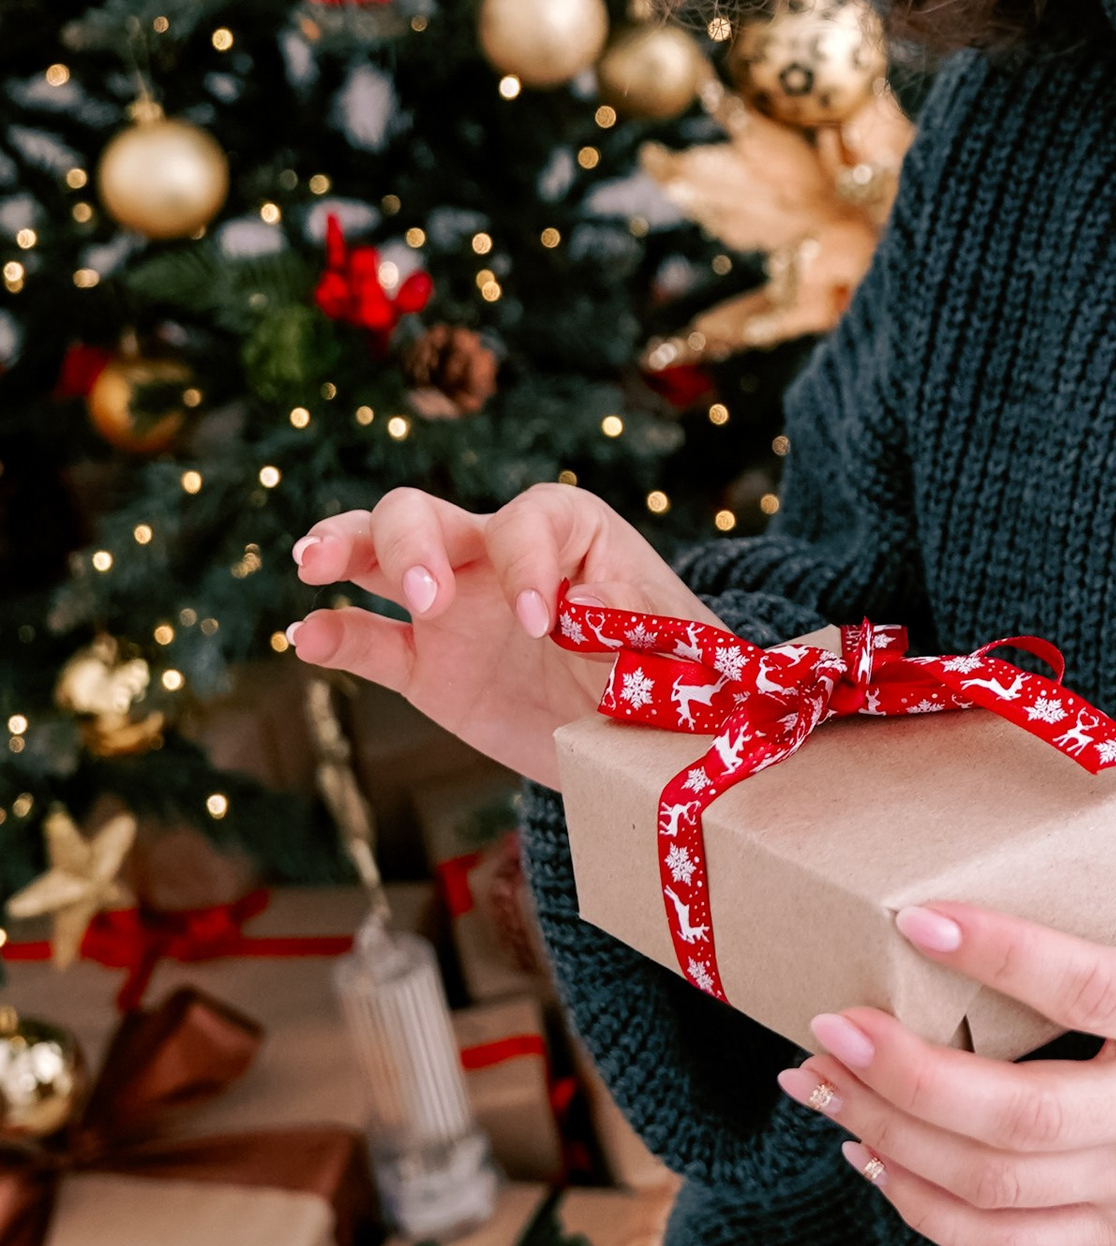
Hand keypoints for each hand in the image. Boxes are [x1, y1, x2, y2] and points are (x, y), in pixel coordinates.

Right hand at [287, 484, 711, 784]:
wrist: (658, 732)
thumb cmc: (678, 667)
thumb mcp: (673, 637)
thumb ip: (631, 613)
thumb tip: (578, 600)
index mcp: (567, 531)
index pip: (527, 520)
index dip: (528, 564)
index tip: (546, 623)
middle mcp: (496, 555)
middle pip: (426, 513)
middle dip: (412, 542)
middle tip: (431, 599)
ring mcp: (453, 608)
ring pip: (379, 556)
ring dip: (343, 549)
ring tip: (314, 564)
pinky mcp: (428, 667)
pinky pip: (370, 643)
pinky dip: (333, 636)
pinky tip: (307, 637)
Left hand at [780, 833, 1115, 1245]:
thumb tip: (1093, 775)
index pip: (1092, 992)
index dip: (1003, 956)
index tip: (916, 918)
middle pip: (1023, 1116)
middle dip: (908, 1076)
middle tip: (829, 1023)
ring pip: (996, 1186)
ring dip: (891, 1137)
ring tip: (820, 1083)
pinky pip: (1003, 1244)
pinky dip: (922, 1208)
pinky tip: (869, 1155)